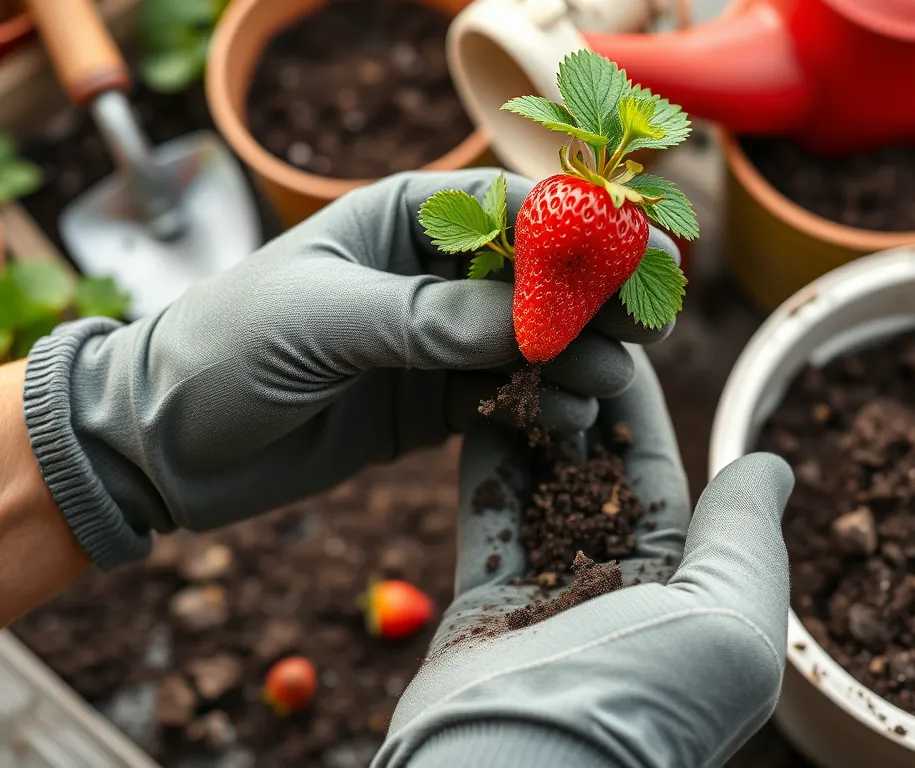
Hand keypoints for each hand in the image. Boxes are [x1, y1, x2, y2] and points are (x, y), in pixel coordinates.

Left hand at [23, 169, 678, 570]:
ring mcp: (439, 341)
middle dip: (596, 300)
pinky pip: (506, 396)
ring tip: (603, 386)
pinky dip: (541, 406)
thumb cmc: (226, 347)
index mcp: (406, 219)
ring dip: (576, 359)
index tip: (642, 261)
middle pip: (542, 277)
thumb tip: (536, 324)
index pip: (517, 210)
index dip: (585, 232)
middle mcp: (433, 274)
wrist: (165, 440)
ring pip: (534, 341)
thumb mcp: (324, 318)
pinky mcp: (434, 401)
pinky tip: (565, 419)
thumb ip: (430, 319)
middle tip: (646, 331)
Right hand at [374, 348, 795, 767]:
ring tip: (521, 355)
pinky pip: (486, 517)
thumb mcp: (731, 616)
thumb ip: (746, 534)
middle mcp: (615, 598)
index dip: (641, 414)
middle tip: (560, 339)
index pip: (661, 486)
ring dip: (531, 425)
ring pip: (538, 492)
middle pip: (595, 481)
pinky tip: (480, 400)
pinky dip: (485, 461)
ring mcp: (545, 602)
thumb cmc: (641, 696)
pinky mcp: (481, 607)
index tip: (620, 349)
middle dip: (581, 409)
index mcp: (682, 600)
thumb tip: (773, 463)